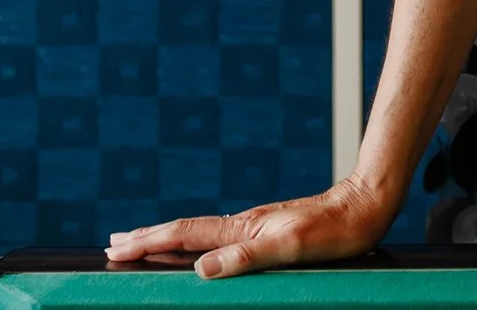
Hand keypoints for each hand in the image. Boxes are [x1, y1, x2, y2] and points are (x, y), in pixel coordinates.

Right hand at [105, 177, 397, 278]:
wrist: (364, 208)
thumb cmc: (334, 231)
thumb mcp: (292, 248)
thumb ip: (247, 257)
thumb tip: (201, 269)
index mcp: (243, 229)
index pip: (184, 236)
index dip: (148, 243)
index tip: (115, 248)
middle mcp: (243, 226)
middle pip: (184, 231)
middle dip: (146, 238)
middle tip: (112, 243)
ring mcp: (253, 227)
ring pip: (198, 234)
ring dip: (165, 239)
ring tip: (141, 241)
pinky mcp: (265, 232)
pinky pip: (217, 239)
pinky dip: (193, 243)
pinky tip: (195, 248)